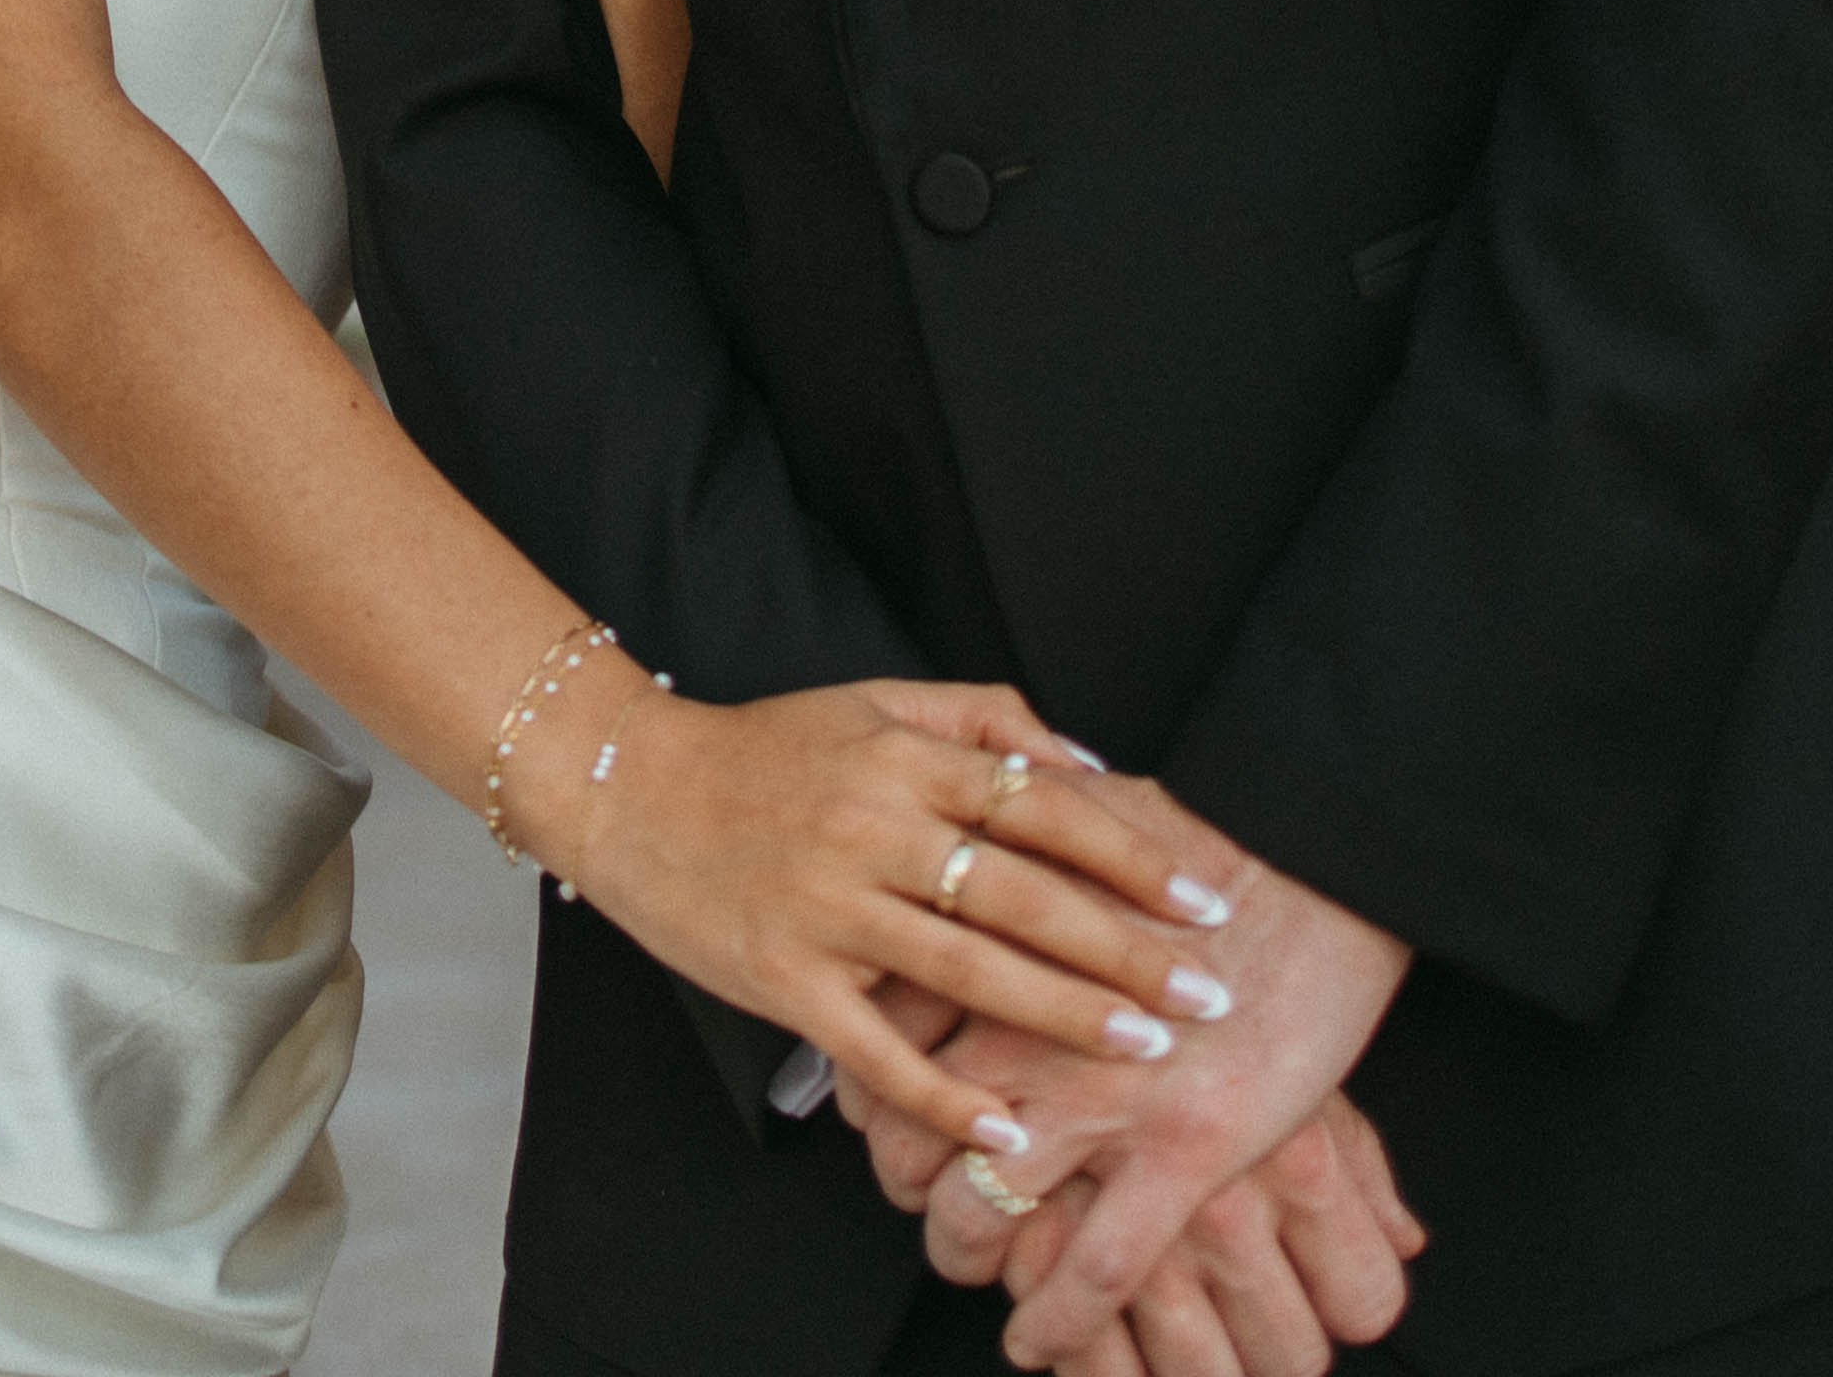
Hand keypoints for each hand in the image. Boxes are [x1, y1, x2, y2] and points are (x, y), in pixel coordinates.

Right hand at [524, 683, 1247, 1153]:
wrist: (624, 787)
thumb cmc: (762, 749)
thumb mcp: (871, 702)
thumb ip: (981, 718)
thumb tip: (1089, 761)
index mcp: (903, 761)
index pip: (1044, 808)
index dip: (1133, 856)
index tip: (1206, 900)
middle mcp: (872, 831)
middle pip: (1025, 898)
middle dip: (1126, 953)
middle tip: (1208, 996)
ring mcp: (827, 910)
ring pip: (968, 971)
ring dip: (1065, 1018)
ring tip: (1147, 1052)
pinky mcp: (784, 979)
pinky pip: (880, 1049)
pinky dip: (946, 1096)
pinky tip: (1009, 1132)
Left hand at [847, 798, 1416, 1369]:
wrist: (1317, 858)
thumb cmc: (1198, 835)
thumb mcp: (1061, 831)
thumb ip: (992, 872)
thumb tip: (948, 885)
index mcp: (986, 946)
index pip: (875, 1040)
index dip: (864, 1093)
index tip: (873, 1113)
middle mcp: (1022, 1025)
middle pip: (906, 1135)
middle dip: (902, 1183)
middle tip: (921, 1196)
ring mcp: (1099, 1092)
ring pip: (978, 1211)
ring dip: (961, 1254)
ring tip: (970, 1264)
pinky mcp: (1184, 1147)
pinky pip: (1094, 1269)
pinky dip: (1055, 1320)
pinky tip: (1037, 1342)